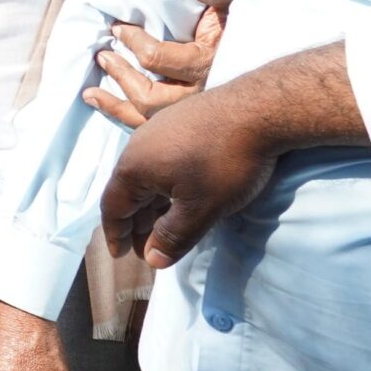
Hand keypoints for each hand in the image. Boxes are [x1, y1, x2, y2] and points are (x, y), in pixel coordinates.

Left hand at [82, 0, 238, 128]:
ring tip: (90, 92)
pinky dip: (125, 119)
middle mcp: (202, 95)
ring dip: (116, 105)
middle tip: (103, 54)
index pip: (157, 58)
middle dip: (121, 75)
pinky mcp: (191, 120)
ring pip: (150, 119)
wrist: (279, 55)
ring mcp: (197, 112)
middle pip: (150, 97)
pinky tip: (105, 108)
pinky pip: (154, 128)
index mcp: (209, 62)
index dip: (132, 42)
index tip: (118, 28)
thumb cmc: (252, 21)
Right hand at [101, 83, 280, 269]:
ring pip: (146, 176)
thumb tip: (152, 260)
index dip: (115, 235)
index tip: (121, 255)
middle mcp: (137, 147)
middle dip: (136, 224)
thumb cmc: (224, 162)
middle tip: (148, 248)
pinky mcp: (179, 123)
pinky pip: (161, 161)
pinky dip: (165, 185)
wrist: (257, 110)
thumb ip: (174, 237)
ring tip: (165, 225)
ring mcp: (158, 131)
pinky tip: (184, 193)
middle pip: (127, 192)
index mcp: (133, 168)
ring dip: (151, 205)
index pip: (112, 208)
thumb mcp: (201, 209)